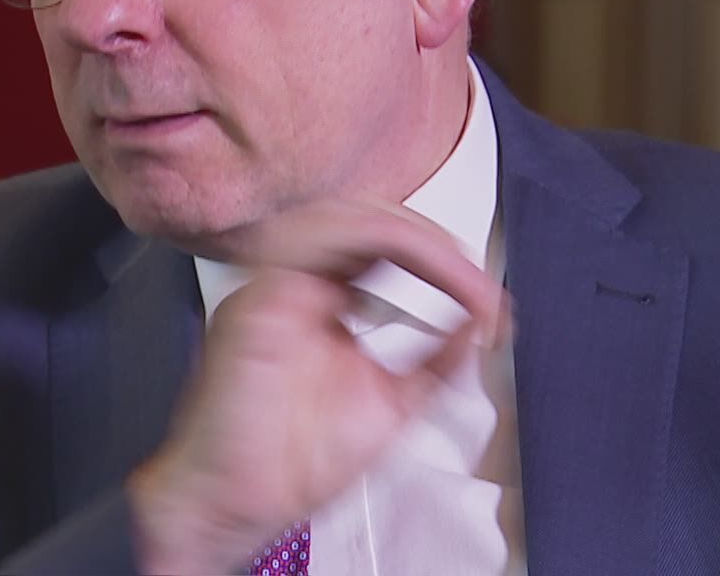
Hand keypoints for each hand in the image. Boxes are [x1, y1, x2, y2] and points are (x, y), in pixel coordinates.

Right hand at [127, 198, 506, 573]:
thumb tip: (482, 322)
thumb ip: (437, 361)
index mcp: (320, 301)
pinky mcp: (258, 297)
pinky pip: (317, 240)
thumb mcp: (393, 405)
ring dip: (412, 235)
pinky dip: (379, 242)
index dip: (438, 257)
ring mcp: (272, 285)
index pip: (382, 245)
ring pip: (343, 214)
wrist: (236, 505)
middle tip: (476, 281)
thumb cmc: (289, 466)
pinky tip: (417, 270)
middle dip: (433, 239)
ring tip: (455, 272)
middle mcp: (293, 284)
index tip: (483, 295)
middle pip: (366, 216)